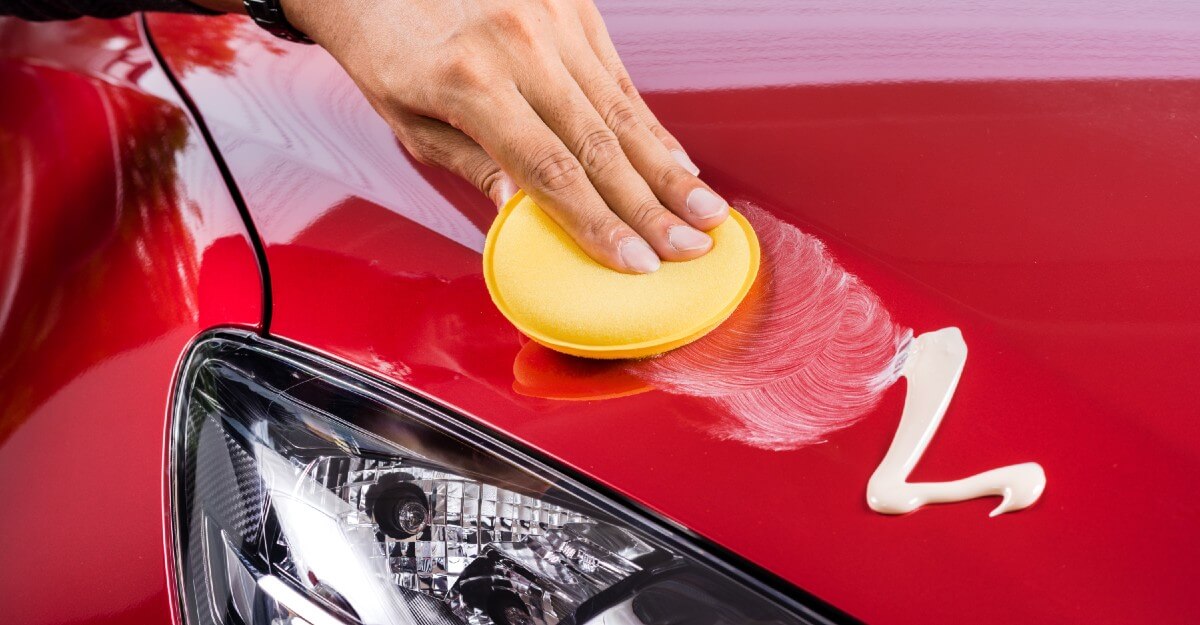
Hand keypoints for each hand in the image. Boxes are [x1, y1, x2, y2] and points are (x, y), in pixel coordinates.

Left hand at [263, 0, 729, 272]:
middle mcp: (518, 44)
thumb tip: (524, 215)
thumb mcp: (411, 121)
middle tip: (692, 247)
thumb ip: (475, 167)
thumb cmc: (386, 49)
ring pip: (622, 110)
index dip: (598, 223)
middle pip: (600, 144)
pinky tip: (678, 161)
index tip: (636, 262)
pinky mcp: (572, 6)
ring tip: (706, 212)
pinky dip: (650, 124)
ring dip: (668, 169)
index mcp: (469, 80)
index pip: (551, 170)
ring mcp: (551, 18)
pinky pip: (619, 77)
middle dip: (652, 206)